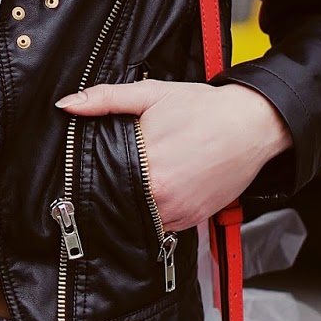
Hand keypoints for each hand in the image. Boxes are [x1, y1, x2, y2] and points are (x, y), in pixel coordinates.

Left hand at [55, 81, 291, 233]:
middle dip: (114, 189)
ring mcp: (181, 212)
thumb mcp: (151, 95)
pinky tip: (159, 191)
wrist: (253, 124)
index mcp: (147, 166)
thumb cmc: (205, 109)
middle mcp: (163, 196)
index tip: (87, 173)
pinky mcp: (195, 219)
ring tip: (141, 181)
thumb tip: (68, 104)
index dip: (93, 177)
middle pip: (120, 202)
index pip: (103, 182)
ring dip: (136, 203)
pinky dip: (157, 212)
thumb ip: (106, 99)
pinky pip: (164, 225)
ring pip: (141, 218)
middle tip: (116, 173)